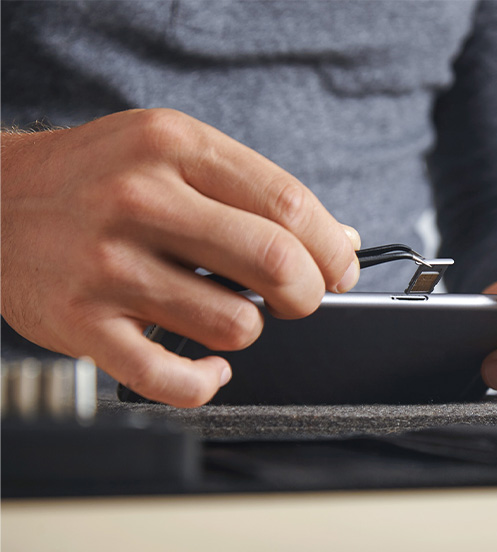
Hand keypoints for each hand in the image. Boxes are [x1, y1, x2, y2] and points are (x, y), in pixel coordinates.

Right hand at [1, 109, 360, 406]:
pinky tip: (208, 369)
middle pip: (272, 260)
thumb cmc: (97, 178)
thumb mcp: (173, 152)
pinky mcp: (80, 322)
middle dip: (307, 293)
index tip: (341, 268)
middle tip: (299, 298)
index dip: (331, 247)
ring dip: (250, 331)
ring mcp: (106, 263)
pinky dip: (205, 384)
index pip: (287, 203)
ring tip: (231, 316)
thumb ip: (255, 191)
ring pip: (233, 323)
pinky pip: (169, 377)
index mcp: (174, 146)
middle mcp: (140, 199)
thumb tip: (340, 240)